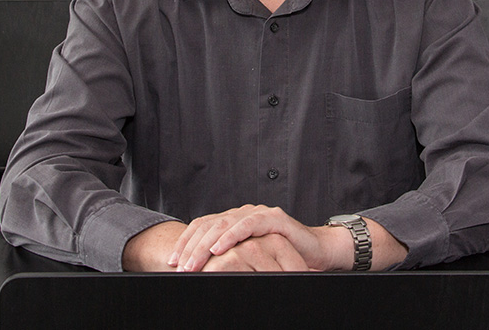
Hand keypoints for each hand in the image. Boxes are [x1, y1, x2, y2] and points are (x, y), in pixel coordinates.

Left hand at [168, 204, 344, 271]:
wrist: (317, 253)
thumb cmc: (282, 259)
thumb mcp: (249, 260)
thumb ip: (229, 260)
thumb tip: (200, 274)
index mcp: (234, 220)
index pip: (202, 227)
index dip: (185, 242)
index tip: (171, 261)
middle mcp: (243, 214)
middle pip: (209, 225)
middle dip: (190, 246)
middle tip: (177, 265)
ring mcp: (258, 214)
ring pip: (224, 224)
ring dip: (205, 245)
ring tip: (193, 262)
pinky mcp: (274, 219)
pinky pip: (248, 225)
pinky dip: (231, 236)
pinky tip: (219, 248)